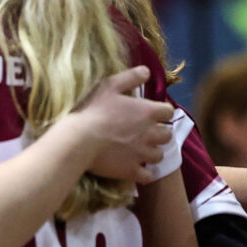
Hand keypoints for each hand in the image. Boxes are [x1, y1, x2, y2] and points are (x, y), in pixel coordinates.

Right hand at [71, 66, 173, 182]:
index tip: (150, 113)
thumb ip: (130, 77)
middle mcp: (150, 133)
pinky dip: (144, 173)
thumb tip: (147, 71)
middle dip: (159, 133)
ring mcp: (142, 154)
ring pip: (159, 155)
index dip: (160, 112)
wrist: (78, 140)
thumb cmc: (91, 110)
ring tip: (139, 151)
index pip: (168, 111)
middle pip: (167, 135)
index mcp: (147, 112)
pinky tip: (134, 168)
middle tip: (144, 132)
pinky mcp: (132, 171)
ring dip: (152, 152)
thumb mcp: (109, 86)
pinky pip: (148, 176)